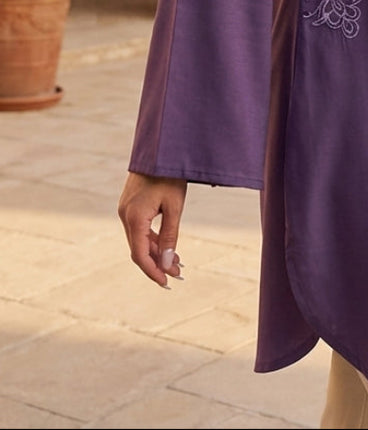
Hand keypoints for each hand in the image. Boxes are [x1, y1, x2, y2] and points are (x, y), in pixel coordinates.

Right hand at [118, 171, 186, 286]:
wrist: (159, 148)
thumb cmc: (169, 175)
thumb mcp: (174, 206)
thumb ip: (170, 236)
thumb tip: (167, 263)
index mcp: (133, 217)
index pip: (140, 255)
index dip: (153, 272)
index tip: (167, 283)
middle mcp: (125, 215)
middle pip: (139, 249)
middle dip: (158, 264)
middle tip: (178, 274)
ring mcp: (126, 209)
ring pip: (139, 240)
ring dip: (156, 252)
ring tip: (177, 263)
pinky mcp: (130, 205)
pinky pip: (140, 228)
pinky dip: (152, 239)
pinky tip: (167, 246)